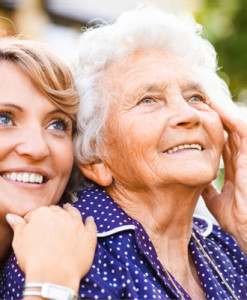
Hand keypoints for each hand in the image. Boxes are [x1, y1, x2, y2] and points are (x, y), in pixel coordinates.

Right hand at [6, 204, 96, 292]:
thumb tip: (12, 216)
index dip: (33, 220)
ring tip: (69, 208)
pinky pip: (91, 225)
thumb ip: (18, 225)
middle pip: (56, 211)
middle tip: (50, 221)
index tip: (31, 225)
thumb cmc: (34, 258)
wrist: (54, 275)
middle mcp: (62, 215)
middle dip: (53, 214)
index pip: (36, 213)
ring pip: (75, 213)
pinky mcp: (89, 235)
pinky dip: (90, 221)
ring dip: (71, 211)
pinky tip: (90, 219)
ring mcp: (77, 224)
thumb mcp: (20, 240)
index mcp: (44, 214)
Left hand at [202, 102, 246, 254]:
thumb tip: (197, 182)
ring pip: (236, 127)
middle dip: (215, 117)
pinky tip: (218, 108)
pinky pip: (242, 133)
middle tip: (198, 103)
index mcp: (234, 168)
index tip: (195, 121)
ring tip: (207, 99)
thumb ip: (208, 190)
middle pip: (228, 132)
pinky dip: (231, 119)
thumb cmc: (239, 221)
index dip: (210, 130)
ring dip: (223, 112)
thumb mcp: (217, 202)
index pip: (222, 143)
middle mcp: (241, 159)